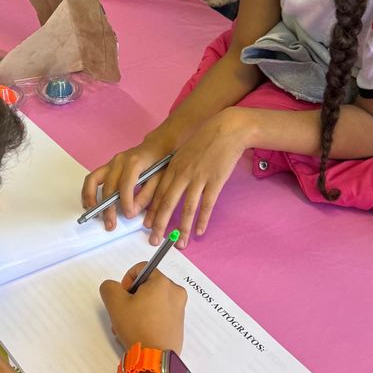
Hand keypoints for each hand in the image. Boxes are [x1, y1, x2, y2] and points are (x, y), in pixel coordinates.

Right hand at [82, 130, 178, 231]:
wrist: (158, 145)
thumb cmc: (161, 161)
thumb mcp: (161, 178)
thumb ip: (147, 196)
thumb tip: (132, 212)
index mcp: (135, 162)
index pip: (126, 184)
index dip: (126, 201)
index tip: (128, 215)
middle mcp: (120, 161)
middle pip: (108, 186)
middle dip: (108, 208)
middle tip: (110, 224)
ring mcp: (111, 163)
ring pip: (93, 180)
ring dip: (91, 199)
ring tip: (93, 214)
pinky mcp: (107, 167)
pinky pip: (92, 178)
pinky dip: (88, 191)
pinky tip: (89, 203)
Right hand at [101, 265, 185, 351]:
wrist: (155, 358)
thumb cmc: (137, 326)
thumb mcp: (115, 303)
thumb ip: (109, 287)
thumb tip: (113, 288)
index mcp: (163, 282)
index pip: (141, 268)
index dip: (127, 280)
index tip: (122, 296)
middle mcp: (176, 292)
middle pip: (147, 286)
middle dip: (132, 298)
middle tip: (123, 313)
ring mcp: (179, 309)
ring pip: (153, 301)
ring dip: (138, 310)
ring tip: (128, 326)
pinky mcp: (179, 324)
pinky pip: (160, 314)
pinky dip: (148, 319)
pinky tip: (138, 333)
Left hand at [142, 108, 248, 247]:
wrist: (226, 129)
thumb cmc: (204, 141)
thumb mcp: (184, 153)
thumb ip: (175, 170)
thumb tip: (168, 188)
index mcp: (173, 167)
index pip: (158, 193)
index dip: (152, 211)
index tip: (146, 225)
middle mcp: (183, 174)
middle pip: (168, 203)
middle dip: (159, 224)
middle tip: (154, 240)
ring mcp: (199, 178)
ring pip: (187, 208)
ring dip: (183, 228)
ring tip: (180, 243)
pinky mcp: (215, 181)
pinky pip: (207, 205)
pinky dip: (202, 220)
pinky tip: (199, 232)